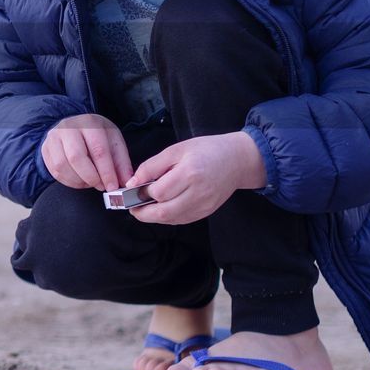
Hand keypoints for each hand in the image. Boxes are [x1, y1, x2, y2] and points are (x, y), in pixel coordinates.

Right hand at [40, 114, 132, 190]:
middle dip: (91, 177)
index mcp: (89, 123)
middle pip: (76, 157)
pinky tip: (79, 180)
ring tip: (90, 182)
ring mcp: (53, 138)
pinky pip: (54, 171)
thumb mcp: (113, 142)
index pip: (98, 150)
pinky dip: (69, 181)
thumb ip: (121, 162)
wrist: (74, 126)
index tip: (113, 187)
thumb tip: (126, 182)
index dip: (106, 172)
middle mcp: (68, 128)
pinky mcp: (45, 149)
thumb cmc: (97, 136)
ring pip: (62, 166)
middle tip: (101, 186)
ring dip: (79, 181)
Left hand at [126, 132, 266, 224]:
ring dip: (153, 217)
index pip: (158, 192)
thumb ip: (152, 166)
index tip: (134, 189)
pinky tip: (161, 208)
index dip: (142, 193)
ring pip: (171, 219)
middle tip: (132, 207)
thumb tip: (132, 183)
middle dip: (142, 213)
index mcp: (189, 173)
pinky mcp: (207, 212)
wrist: (237, 160)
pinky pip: (181, 220)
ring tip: (144, 207)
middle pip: (163, 212)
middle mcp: (198, 193)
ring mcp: (204, 205)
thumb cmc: (206, 150)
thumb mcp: (176, 150)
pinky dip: (167, 217)